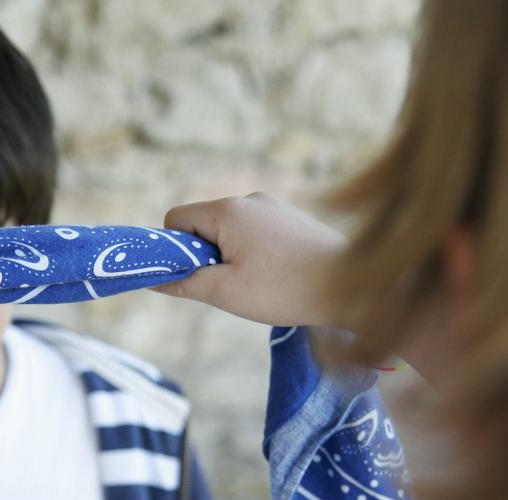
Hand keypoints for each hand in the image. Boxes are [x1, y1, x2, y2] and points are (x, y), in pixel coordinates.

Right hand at [157, 193, 349, 328]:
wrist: (354, 286)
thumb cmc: (285, 290)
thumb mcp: (226, 292)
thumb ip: (184, 282)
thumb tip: (153, 280)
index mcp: (228, 210)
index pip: (176, 219)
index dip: (173, 249)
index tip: (192, 276)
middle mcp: (250, 199)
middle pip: (204, 223)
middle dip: (205, 255)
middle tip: (228, 286)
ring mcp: (275, 207)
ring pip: (231, 230)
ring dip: (231, 257)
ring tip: (258, 284)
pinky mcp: (293, 219)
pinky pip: (256, 233)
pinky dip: (255, 255)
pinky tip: (277, 277)